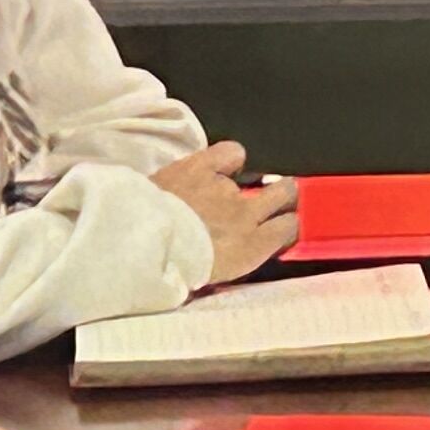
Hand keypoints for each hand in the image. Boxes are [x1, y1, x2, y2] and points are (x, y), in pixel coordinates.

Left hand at [151, 139, 300, 284]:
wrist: (141, 245)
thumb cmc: (174, 270)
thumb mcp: (213, 277)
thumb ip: (235, 257)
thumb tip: (240, 248)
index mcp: (251, 247)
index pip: (288, 227)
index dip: (285, 224)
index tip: (278, 225)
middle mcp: (247, 214)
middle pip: (286, 192)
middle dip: (283, 194)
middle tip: (271, 198)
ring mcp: (226, 187)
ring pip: (253, 175)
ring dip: (237, 186)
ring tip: (213, 194)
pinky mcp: (203, 167)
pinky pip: (231, 152)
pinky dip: (228, 158)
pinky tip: (219, 165)